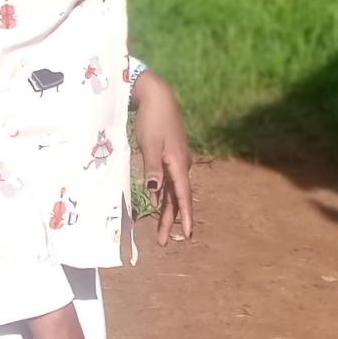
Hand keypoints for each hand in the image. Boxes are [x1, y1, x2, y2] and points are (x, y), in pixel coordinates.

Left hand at [133, 70, 193, 244]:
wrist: (157, 96)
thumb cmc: (153, 119)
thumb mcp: (150, 145)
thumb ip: (153, 169)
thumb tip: (154, 192)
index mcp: (178, 164)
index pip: (182, 196)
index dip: (185, 217)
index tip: (187, 236)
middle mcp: (181, 165)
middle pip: (177, 198)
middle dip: (171, 220)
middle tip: (163, 242)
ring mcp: (176, 160)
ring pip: (173, 190)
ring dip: (166, 210)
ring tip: (161, 230)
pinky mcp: (170, 155)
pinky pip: (169, 180)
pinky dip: (163, 194)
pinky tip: (157, 203)